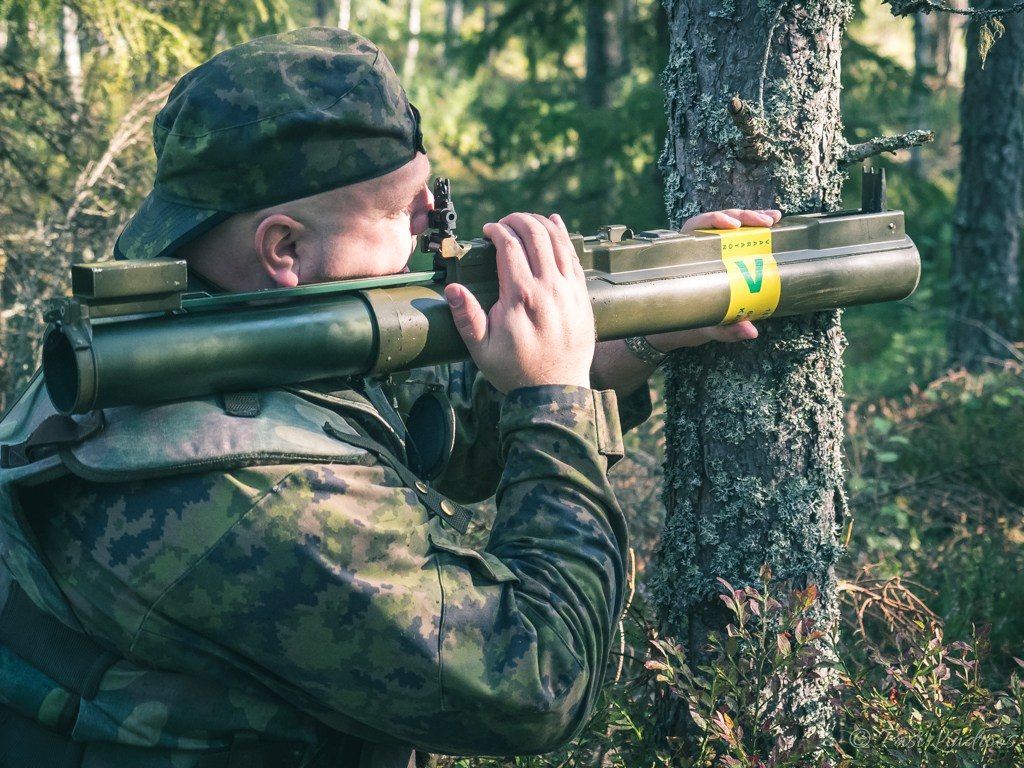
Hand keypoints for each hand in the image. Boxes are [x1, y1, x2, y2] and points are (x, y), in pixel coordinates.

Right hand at [444, 212, 593, 392]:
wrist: (555, 391)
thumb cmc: (515, 371)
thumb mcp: (481, 349)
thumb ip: (466, 317)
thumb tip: (453, 289)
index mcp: (521, 297)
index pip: (510, 246)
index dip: (498, 231)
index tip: (488, 231)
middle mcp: (548, 288)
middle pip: (535, 235)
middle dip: (518, 220)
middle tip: (505, 222)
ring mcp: (569, 291)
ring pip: (558, 241)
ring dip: (541, 224)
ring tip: (525, 221)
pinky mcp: (582, 296)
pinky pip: (574, 257)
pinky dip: (564, 236)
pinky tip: (555, 224)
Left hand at [649, 207, 781, 350]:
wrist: (685, 327)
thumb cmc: (689, 323)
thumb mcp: (706, 325)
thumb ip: (726, 329)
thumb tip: (750, 331)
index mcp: (684, 256)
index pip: (696, 226)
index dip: (714, 221)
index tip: (734, 227)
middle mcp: (697, 246)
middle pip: (720, 221)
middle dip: (744, 217)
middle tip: (767, 223)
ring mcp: (712, 246)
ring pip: (732, 223)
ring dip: (754, 217)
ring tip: (775, 219)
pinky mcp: (725, 251)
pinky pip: (740, 234)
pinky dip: (757, 228)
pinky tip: (775, 225)